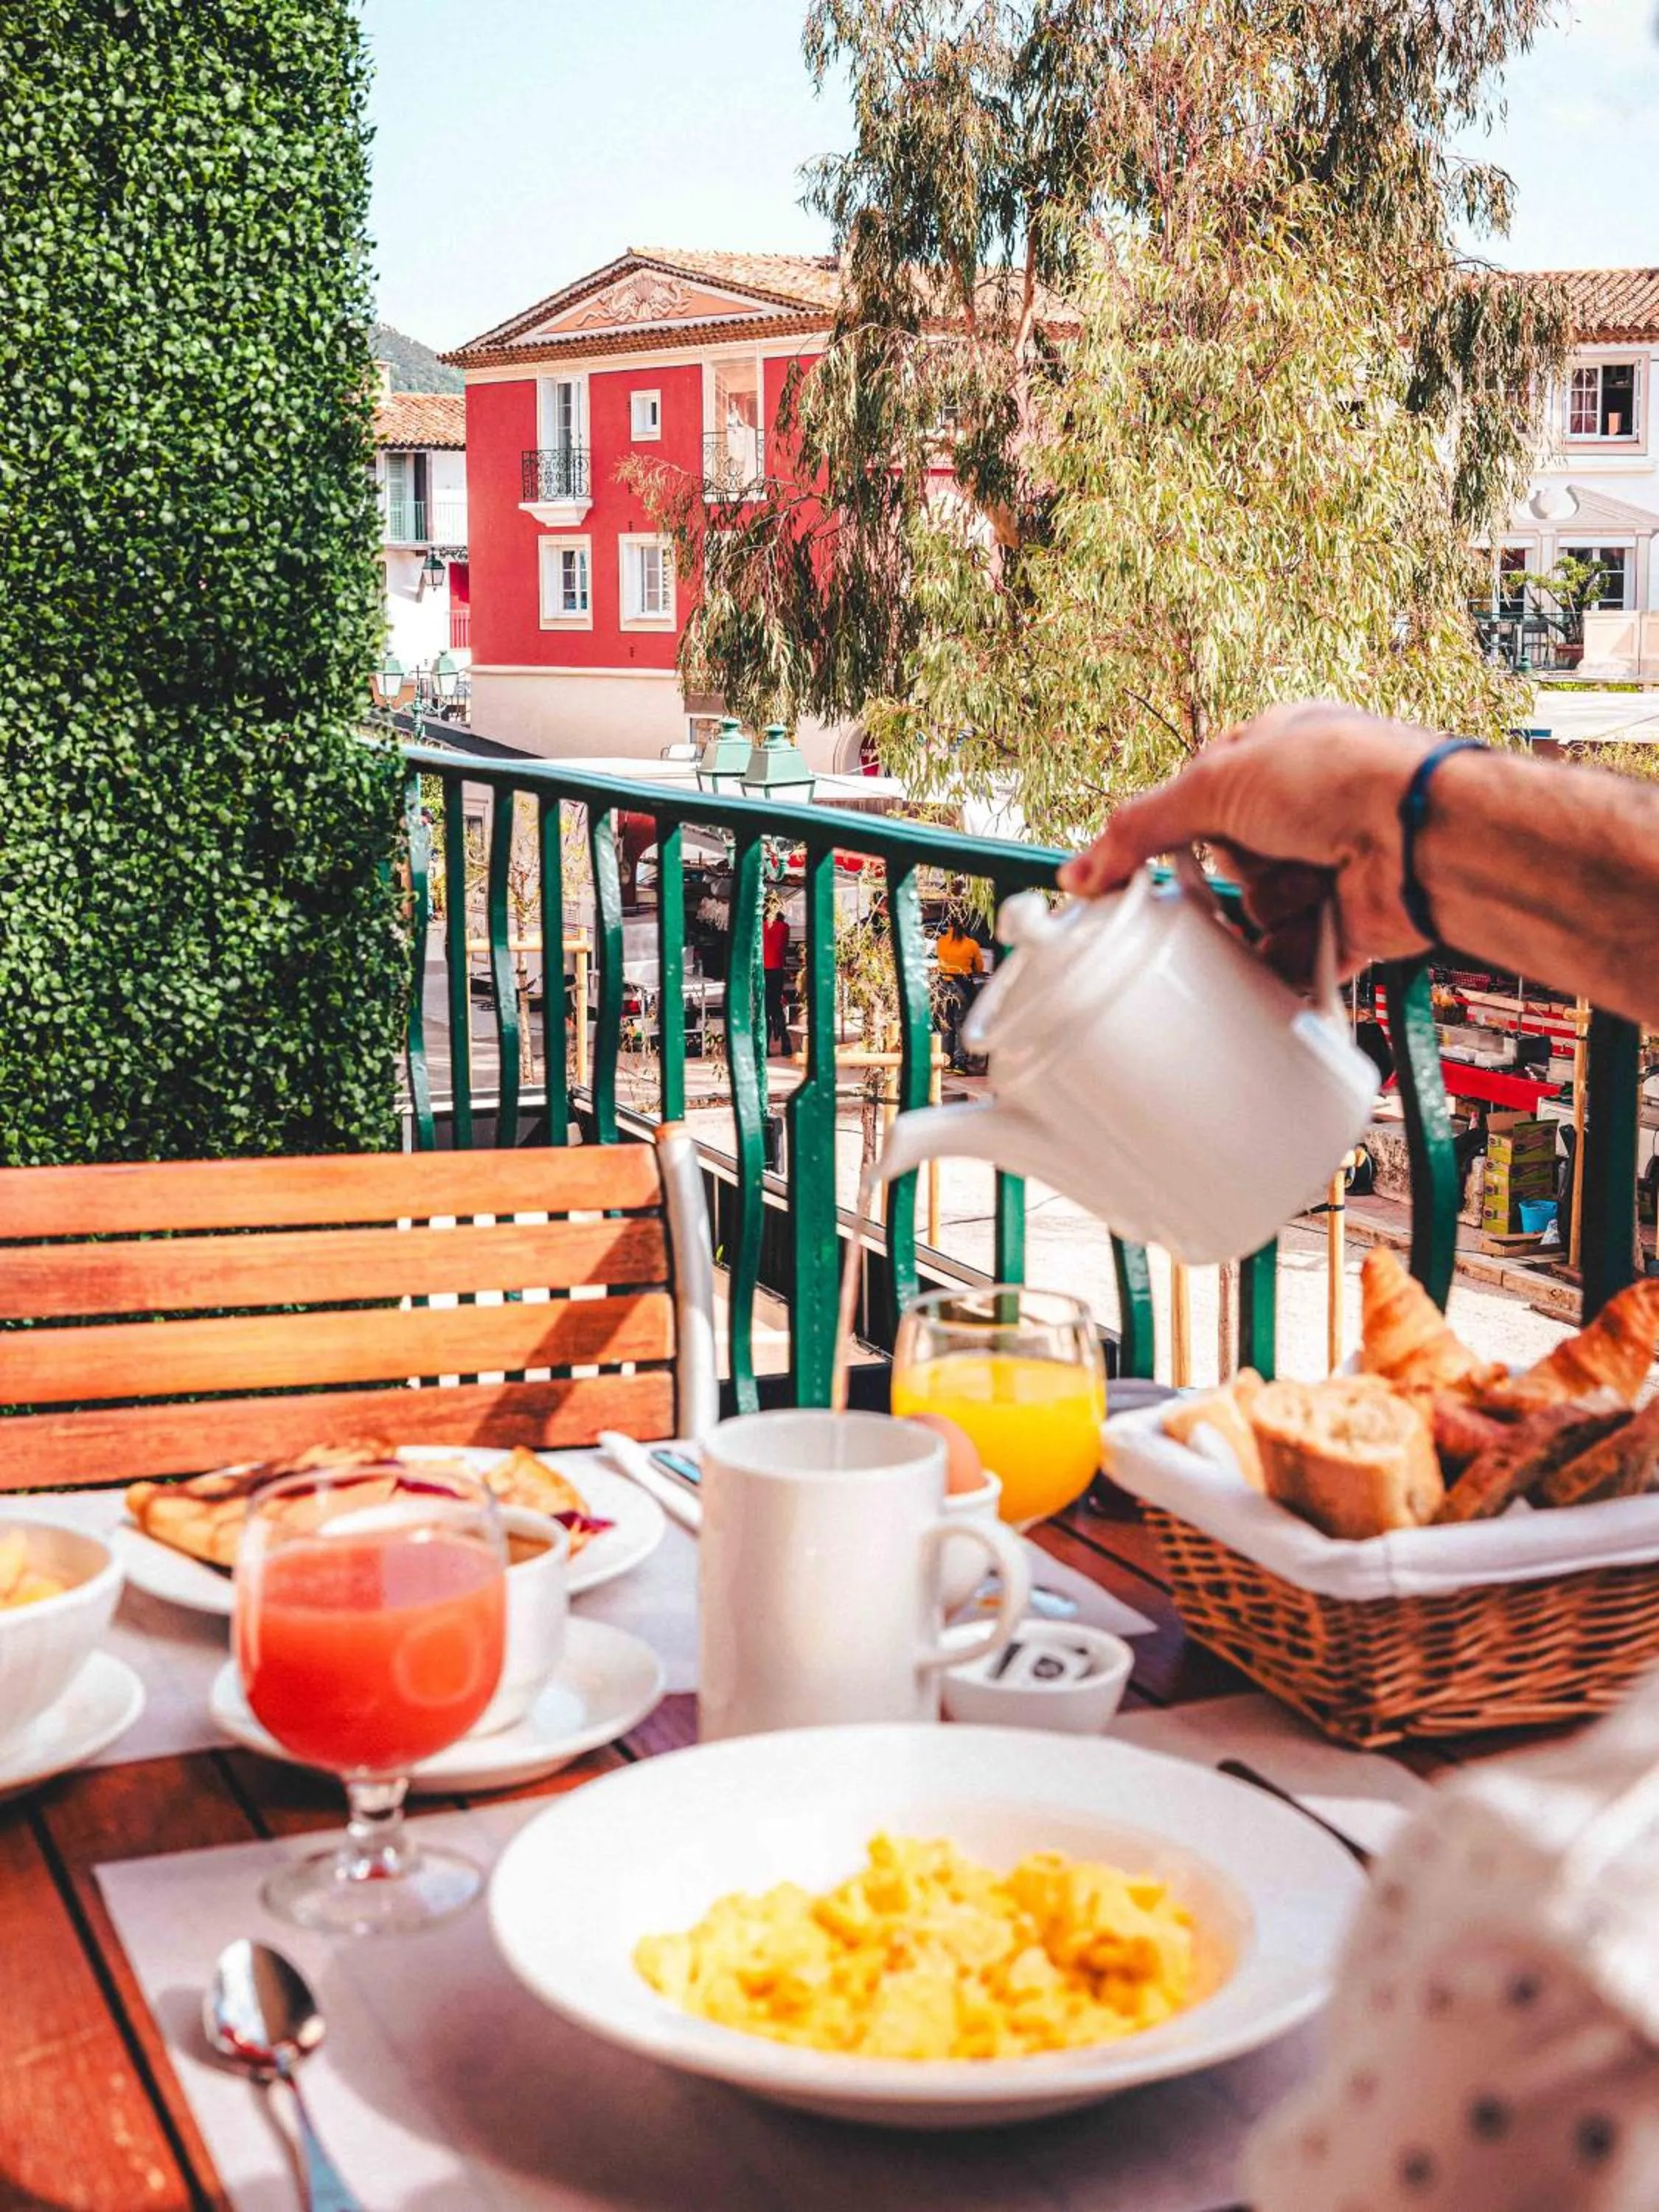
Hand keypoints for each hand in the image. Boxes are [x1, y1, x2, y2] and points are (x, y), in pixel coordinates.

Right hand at [1057, 703, 1440, 980]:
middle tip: (1263, 850)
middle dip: (1237, 866)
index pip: (1197, 801)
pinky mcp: (1347, 923)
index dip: (1174, 831)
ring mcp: (1328, 866)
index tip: (1138, 865)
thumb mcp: (1215, 782)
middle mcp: (1305, 808)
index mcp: (1276, 753)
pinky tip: (1316, 928)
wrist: (1423, 836)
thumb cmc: (1343, 780)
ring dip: (1274, 903)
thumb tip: (1079, 871)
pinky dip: (1295, 954)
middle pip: (1224, 861)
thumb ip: (1140, 828)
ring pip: (1256, 910)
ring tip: (1313, 878)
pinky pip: (1290, 957)